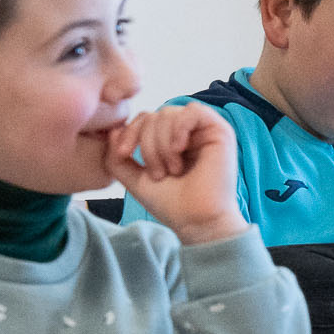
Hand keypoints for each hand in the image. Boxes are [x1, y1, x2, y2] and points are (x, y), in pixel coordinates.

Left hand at [106, 102, 243, 245]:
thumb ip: (118, 158)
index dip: (130, 131)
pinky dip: (178, 129)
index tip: (124, 154)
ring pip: (169, 113)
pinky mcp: (220, 131)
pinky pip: (193, 111)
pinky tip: (179, 150)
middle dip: (148, 144)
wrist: (197, 222)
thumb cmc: (171, 204)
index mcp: (170, 139)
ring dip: (162, 144)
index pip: (145, 119)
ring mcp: (204, 130)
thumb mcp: (135, 179)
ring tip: (171, 170)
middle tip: (158, 174)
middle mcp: (188, 132)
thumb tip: (113, 131)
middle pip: (155, 115)